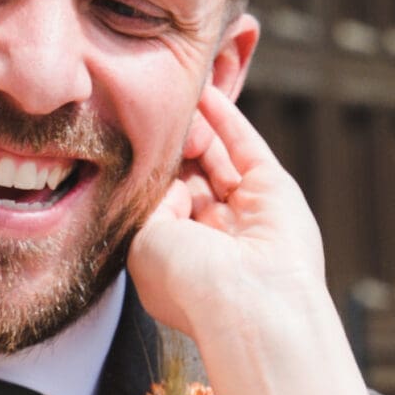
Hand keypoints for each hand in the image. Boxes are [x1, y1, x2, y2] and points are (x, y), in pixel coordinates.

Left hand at [128, 85, 327, 344]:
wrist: (249, 302)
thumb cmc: (187, 282)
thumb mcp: (144, 239)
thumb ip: (151, 202)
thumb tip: (171, 174)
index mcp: (178, 259)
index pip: (160, 206)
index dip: (145, 175)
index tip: (122, 143)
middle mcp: (213, 237)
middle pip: (189, 178)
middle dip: (170, 149)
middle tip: (149, 115)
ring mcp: (245, 213)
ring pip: (216, 159)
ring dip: (194, 131)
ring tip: (174, 97)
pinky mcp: (273, 190)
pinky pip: (244, 145)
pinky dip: (224, 119)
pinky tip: (204, 92)